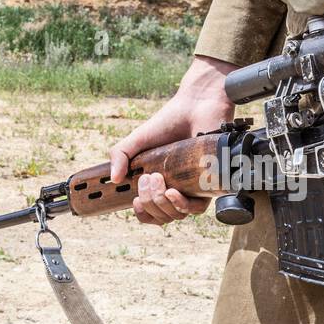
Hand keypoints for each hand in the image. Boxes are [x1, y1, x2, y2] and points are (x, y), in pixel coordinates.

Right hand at [110, 56, 235, 224]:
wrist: (194, 106)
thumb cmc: (168, 123)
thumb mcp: (137, 140)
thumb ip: (120, 156)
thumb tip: (114, 180)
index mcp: (160, 185)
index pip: (150, 213)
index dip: (142, 213)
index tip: (135, 200)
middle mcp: (177, 189)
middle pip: (161, 217)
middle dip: (149, 202)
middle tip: (147, 178)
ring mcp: (193, 188)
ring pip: (176, 215)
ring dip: (161, 203)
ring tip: (157, 179)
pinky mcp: (210, 184)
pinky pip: (196, 209)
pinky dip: (181, 205)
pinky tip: (172, 192)